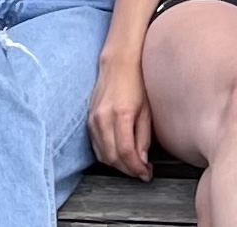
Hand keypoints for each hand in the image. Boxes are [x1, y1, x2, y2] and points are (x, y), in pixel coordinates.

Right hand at [89, 55, 153, 179]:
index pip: (125, 152)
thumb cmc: (137, 82)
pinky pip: (96, 146)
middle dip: (127, 169)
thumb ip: (143, 136)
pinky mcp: (89, 120)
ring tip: (133, 166)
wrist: (118, 64)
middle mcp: (103, 119)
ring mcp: (93, 120)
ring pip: (102, 154)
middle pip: (112, 157)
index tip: (146, 174)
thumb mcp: (147, 109)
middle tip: (142, 173)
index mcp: (120, 114)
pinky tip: (120, 156)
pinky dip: (107, 155)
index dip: (135, 167)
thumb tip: (142, 160)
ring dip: (117, 165)